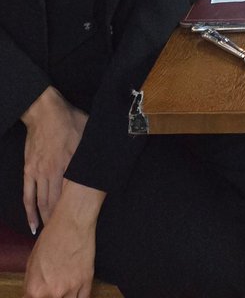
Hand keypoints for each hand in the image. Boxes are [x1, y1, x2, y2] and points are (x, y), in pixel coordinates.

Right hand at [21, 89, 87, 231]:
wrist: (44, 112)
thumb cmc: (70, 120)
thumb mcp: (90, 132)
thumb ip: (97, 147)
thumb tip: (114, 152)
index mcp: (71, 164)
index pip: (74, 195)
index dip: (78, 211)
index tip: (83, 224)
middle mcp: (53, 172)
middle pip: (57, 204)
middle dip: (61, 221)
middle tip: (67, 235)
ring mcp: (39, 173)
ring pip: (42, 204)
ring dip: (48, 220)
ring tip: (54, 234)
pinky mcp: (28, 171)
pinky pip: (28, 196)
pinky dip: (30, 213)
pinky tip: (34, 226)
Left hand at [24, 181, 101, 297]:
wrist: (72, 222)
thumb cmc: (51, 237)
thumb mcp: (32, 262)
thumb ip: (31, 285)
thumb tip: (33, 295)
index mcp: (35, 289)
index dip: (37, 297)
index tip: (41, 293)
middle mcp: (52, 293)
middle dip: (51, 296)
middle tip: (54, 287)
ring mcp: (71, 288)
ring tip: (64, 288)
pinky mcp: (86, 281)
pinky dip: (78, 297)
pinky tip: (75, 292)